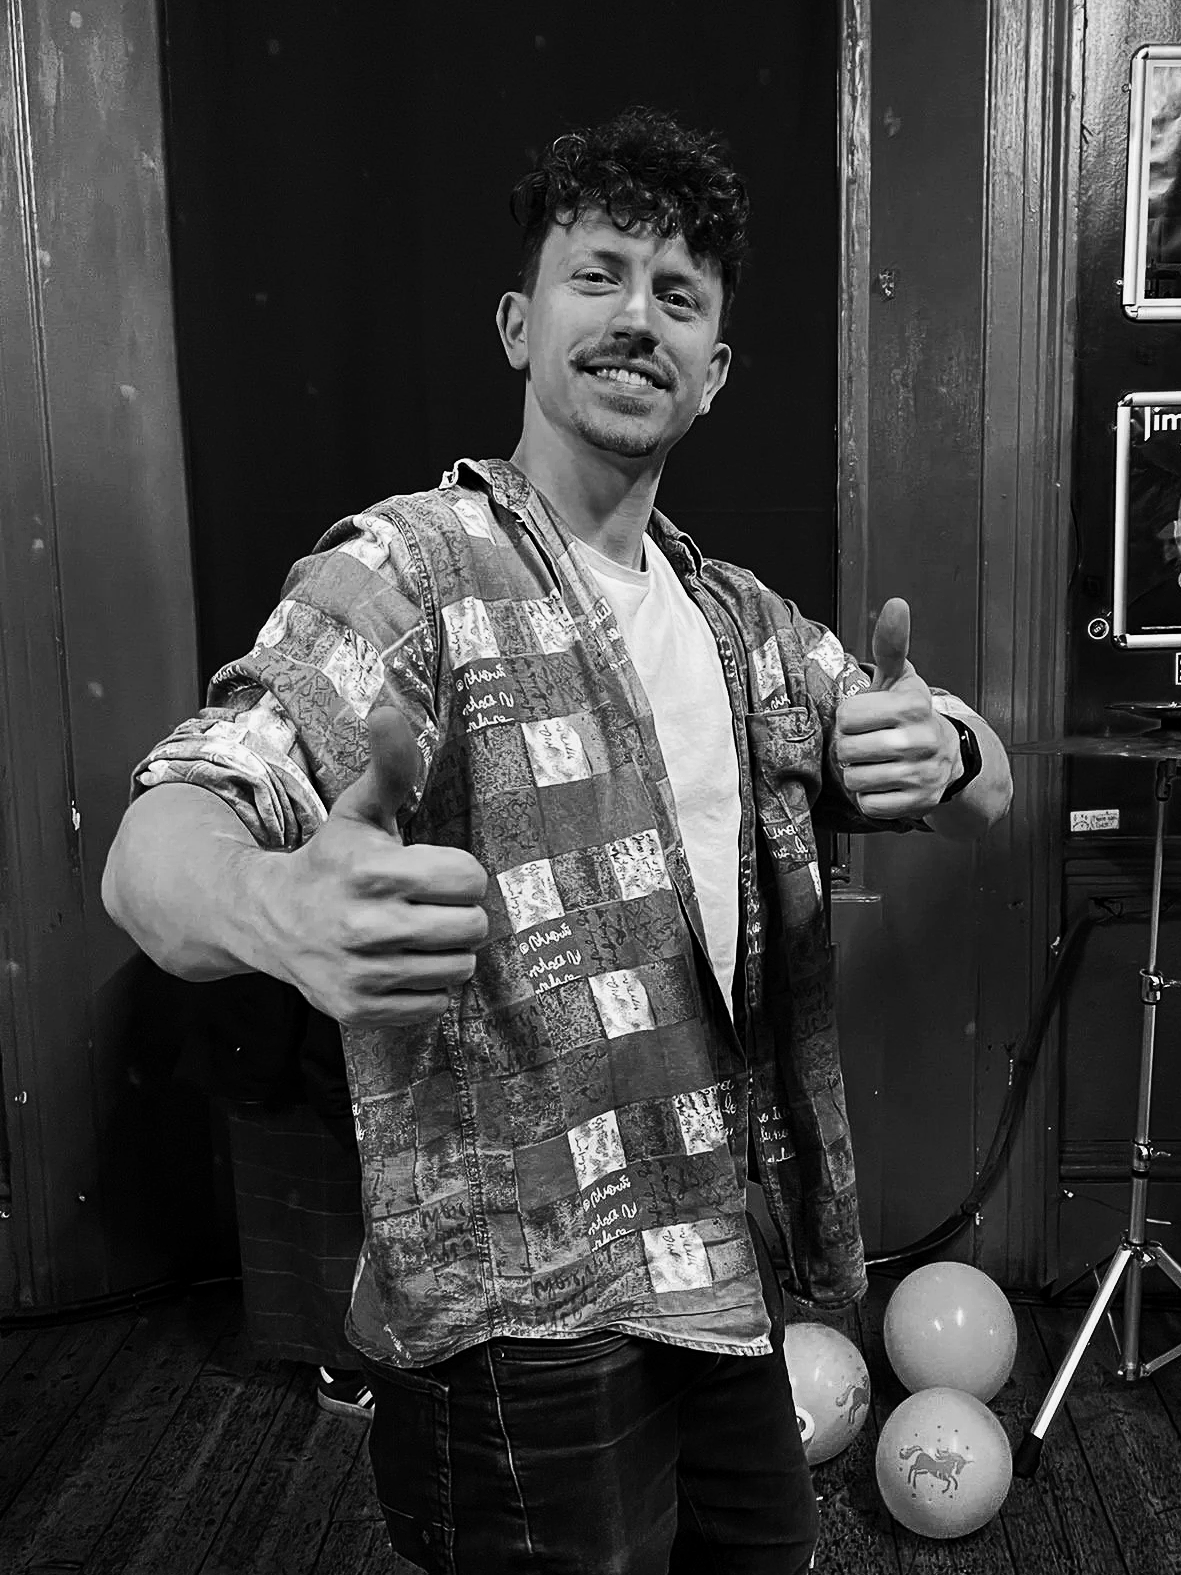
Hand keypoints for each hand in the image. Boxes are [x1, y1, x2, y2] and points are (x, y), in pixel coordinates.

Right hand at [249, 708, 488, 1026]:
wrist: (268, 919)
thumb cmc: (332, 860)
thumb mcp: (360, 811)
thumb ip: (390, 767)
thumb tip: (389, 711)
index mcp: (373, 871)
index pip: (468, 879)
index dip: (459, 873)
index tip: (435, 871)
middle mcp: (365, 927)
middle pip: (470, 927)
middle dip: (459, 914)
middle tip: (432, 906)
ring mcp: (361, 974)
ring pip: (458, 969)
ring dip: (448, 952)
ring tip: (419, 935)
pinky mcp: (358, 1010)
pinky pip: (434, 1007)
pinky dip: (427, 989)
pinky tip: (401, 966)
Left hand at [832, 598, 960, 819]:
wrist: (948, 757)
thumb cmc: (909, 714)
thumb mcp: (899, 678)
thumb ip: (891, 644)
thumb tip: (896, 603)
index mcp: (912, 705)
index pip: (847, 717)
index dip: (849, 720)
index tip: (865, 719)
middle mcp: (920, 740)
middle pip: (847, 751)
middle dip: (849, 748)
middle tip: (867, 743)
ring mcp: (922, 775)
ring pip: (855, 780)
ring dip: (857, 774)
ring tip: (875, 762)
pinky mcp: (918, 803)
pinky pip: (869, 805)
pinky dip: (869, 797)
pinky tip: (885, 782)